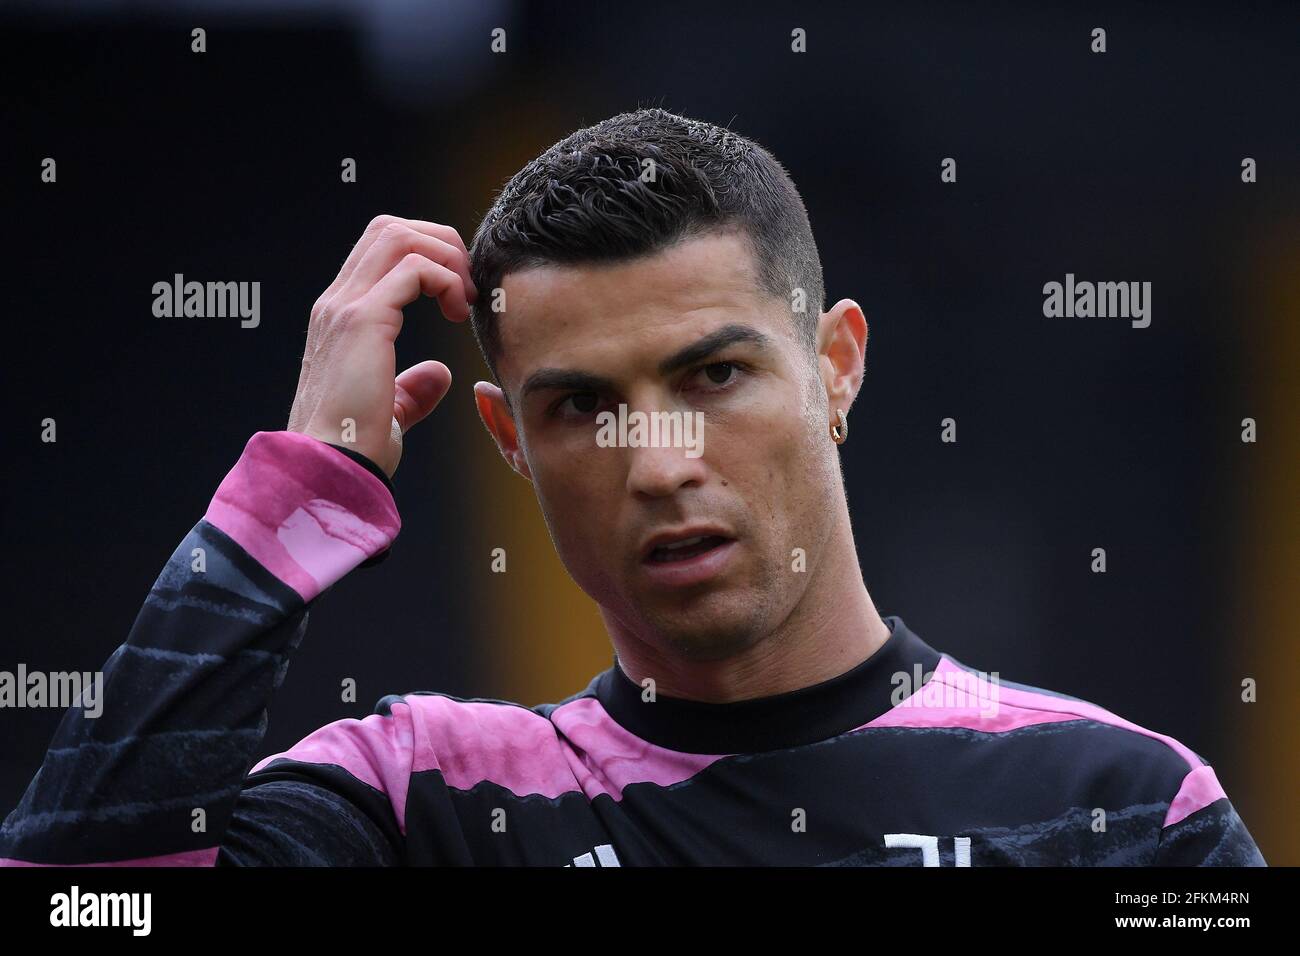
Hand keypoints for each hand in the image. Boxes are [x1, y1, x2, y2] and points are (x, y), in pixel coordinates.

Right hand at [287, 215, 476, 476]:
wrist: (330, 468)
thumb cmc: (356, 448)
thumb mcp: (390, 412)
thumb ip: (412, 389)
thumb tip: (439, 374)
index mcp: (340, 317)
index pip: (381, 251)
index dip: (427, 258)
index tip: (457, 298)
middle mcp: (337, 302)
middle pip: (389, 229)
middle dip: (440, 244)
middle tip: (468, 289)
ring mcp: (345, 306)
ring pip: (400, 236)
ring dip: (445, 257)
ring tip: (465, 300)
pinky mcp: (362, 320)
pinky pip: (414, 269)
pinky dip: (445, 279)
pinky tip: (457, 313)